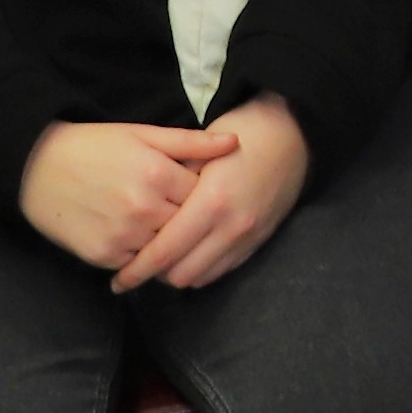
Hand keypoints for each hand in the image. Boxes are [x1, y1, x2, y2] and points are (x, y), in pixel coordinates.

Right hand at [18, 119, 221, 281]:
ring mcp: (123, 235)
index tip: (197, 189)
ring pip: (165, 249)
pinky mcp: (103, 255)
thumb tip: (235, 142)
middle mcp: (143, 208)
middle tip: (178, 210)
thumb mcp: (142, 134)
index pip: (203, 195)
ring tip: (157, 224)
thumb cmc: (94, 145)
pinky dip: (141, 254)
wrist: (36, 166)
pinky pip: (138, 263)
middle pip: (187, 226)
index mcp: (157, 173)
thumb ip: (192, 143)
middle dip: (187, 220)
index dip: (203, 192)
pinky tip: (135, 236)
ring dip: (166, 240)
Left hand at [123, 95, 306, 292]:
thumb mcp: (199, 150)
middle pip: (180, 274)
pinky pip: (221, 270)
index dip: (137, 270)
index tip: (117, 280)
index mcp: (210, 202)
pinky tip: (189, 253)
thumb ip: (171, 184)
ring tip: (162, 258)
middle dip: (155, 273)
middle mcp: (231, 227)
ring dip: (178, 272)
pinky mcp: (258, 242)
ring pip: (200, 277)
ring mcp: (247, 238)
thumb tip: (139, 214)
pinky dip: (201, 268)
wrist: (294, 135)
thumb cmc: (241, 132)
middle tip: (138, 262)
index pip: (164, 252)